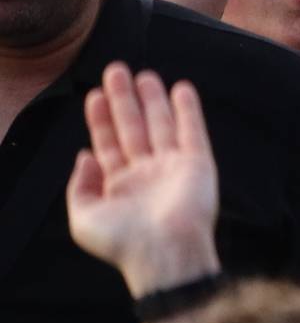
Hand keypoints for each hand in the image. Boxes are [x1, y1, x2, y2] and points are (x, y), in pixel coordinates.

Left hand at [64, 65, 219, 294]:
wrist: (164, 253)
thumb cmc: (122, 241)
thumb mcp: (83, 219)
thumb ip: (79, 186)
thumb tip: (84, 155)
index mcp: (119, 185)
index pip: (108, 143)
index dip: (101, 118)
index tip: (95, 94)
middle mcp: (146, 172)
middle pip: (133, 127)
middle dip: (124, 100)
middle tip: (116, 70)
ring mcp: (173, 166)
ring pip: (160, 124)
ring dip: (153, 99)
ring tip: (144, 73)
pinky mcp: (197, 163)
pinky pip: (192, 130)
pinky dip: (188, 109)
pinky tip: (181, 88)